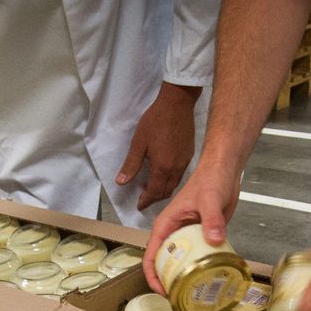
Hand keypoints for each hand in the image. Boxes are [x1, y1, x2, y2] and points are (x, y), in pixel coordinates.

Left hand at [116, 81, 202, 210]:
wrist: (178, 103)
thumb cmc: (155, 121)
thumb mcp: (138, 143)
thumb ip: (131, 164)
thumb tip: (121, 182)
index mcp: (163, 167)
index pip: (154, 192)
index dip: (146, 201)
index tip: (139, 206)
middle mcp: (176, 169)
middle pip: (166, 192)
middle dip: (155, 198)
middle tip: (144, 199)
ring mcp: (185, 162)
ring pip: (175, 185)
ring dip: (163, 190)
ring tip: (152, 189)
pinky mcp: (189, 155)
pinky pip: (180, 175)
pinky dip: (171, 181)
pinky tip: (164, 175)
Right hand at [142, 157, 241, 294]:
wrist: (224, 171)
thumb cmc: (210, 180)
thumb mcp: (209, 199)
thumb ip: (211, 219)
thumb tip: (213, 239)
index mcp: (166, 224)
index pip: (151, 255)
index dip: (153, 276)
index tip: (163, 291)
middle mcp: (173, 232)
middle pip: (164, 263)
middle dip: (168, 282)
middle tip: (181, 299)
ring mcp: (187, 235)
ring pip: (181, 261)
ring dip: (184, 277)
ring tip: (194, 293)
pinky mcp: (202, 236)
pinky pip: (197, 256)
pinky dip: (200, 267)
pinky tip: (210, 278)